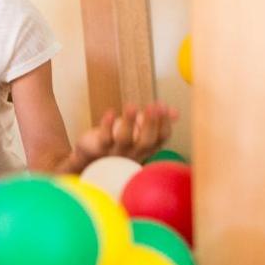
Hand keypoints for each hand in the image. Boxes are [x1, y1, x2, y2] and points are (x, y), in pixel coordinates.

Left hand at [65, 102, 179, 171]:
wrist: (88, 159)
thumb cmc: (117, 142)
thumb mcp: (137, 130)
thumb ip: (154, 121)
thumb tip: (176, 112)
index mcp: (146, 148)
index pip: (161, 138)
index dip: (164, 123)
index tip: (163, 106)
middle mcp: (133, 153)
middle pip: (146, 141)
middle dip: (151, 123)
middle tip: (153, 107)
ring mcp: (115, 153)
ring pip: (124, 139)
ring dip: (129, 121)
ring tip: (132, 106)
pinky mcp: (98, 149)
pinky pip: (104, 138)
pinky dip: (107, 125)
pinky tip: (110, 112)